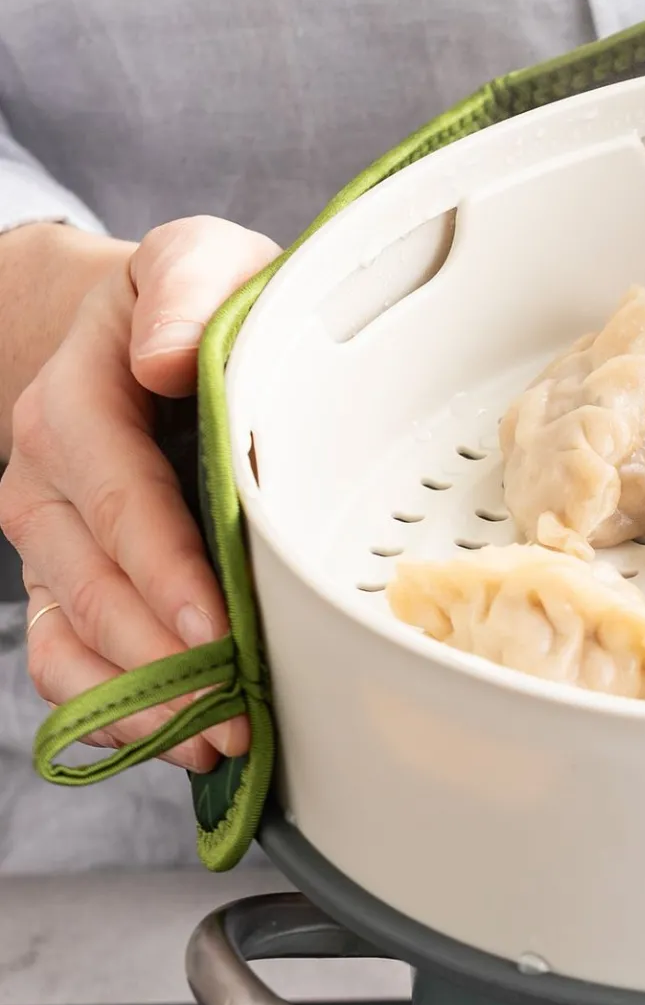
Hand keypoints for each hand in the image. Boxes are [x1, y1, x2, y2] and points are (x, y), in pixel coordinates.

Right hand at [0, 217, 278, 772]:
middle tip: (238, 715)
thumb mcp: (198, 262)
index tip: (215, 630)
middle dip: (166, 659)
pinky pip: (61, 657)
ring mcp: (49, 536)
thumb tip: (166, 355)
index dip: (167, 571)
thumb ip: (189, 287)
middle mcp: (46, 476)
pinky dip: (111, 709)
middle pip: (96, 584)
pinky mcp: (61, 578)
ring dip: (145, 699)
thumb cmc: (186, 309)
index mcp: (78, 402)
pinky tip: (171, 740)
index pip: (121, 498)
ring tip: (217, 742)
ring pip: (74, 633)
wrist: (134, 332)